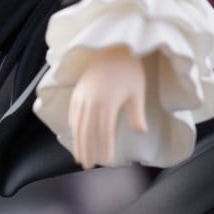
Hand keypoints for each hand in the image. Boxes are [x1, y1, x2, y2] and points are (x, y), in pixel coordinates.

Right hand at [68, 45, 148, 167]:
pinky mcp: (77, 91)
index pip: (104, 132)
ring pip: (77, 125)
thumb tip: (141, 131)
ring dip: (77, 142)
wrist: (114, 47)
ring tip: (79, 156)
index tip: (107, 163)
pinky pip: (72, 113)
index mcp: (108, 104)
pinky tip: (75, 134)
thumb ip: (137, 113)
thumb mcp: (137, 91)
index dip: (105, 149)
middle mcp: (91, 102)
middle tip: (88, 166)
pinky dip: (73, 126)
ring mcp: (82, 96)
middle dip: (87, 150)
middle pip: (87, 132)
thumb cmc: (130, 69)